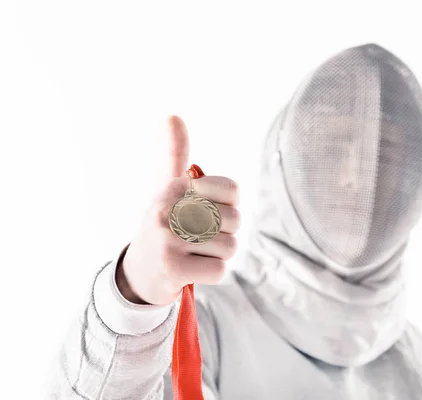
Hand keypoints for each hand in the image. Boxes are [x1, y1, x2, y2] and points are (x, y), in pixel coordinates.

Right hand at [116, 116, 239, 304]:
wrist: (137, 273)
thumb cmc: (163, 225)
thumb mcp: (166, 188)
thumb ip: (175, 153)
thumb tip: (172, 115)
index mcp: (173, 186)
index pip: (233, 191)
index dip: (229, 207)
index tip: (209, 212)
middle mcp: (168, 208)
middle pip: (235, 221)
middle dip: (225, 234)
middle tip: (200, 239)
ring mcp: (168, 239)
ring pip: (230, 247)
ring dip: (218, 256)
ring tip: (195, 254)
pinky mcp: (172, 269)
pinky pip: (220, 270)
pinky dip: (210, 274)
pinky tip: (191, 271)